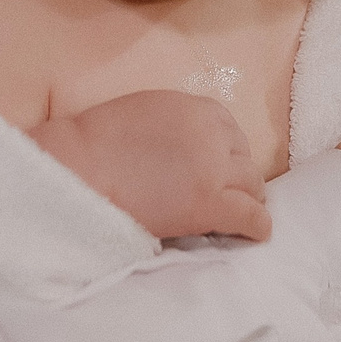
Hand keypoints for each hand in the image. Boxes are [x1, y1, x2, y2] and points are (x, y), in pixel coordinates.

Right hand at [32, 90, 271, 242]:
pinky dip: (257, 225)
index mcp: (199, 108)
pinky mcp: (210, 203)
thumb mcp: (151, 111)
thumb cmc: (100, 142)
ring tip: (239, 211)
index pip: (230, 130)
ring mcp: (215, 169)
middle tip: (223, 191)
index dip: (225, 151)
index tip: (217, 165)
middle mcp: (214, 134)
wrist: (82, 169)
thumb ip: (181, 124)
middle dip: (235, 174)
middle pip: (244, 157)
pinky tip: (255, 233)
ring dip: (247, 197)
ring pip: (253, 185)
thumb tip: (194, 147)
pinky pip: (251, 216)